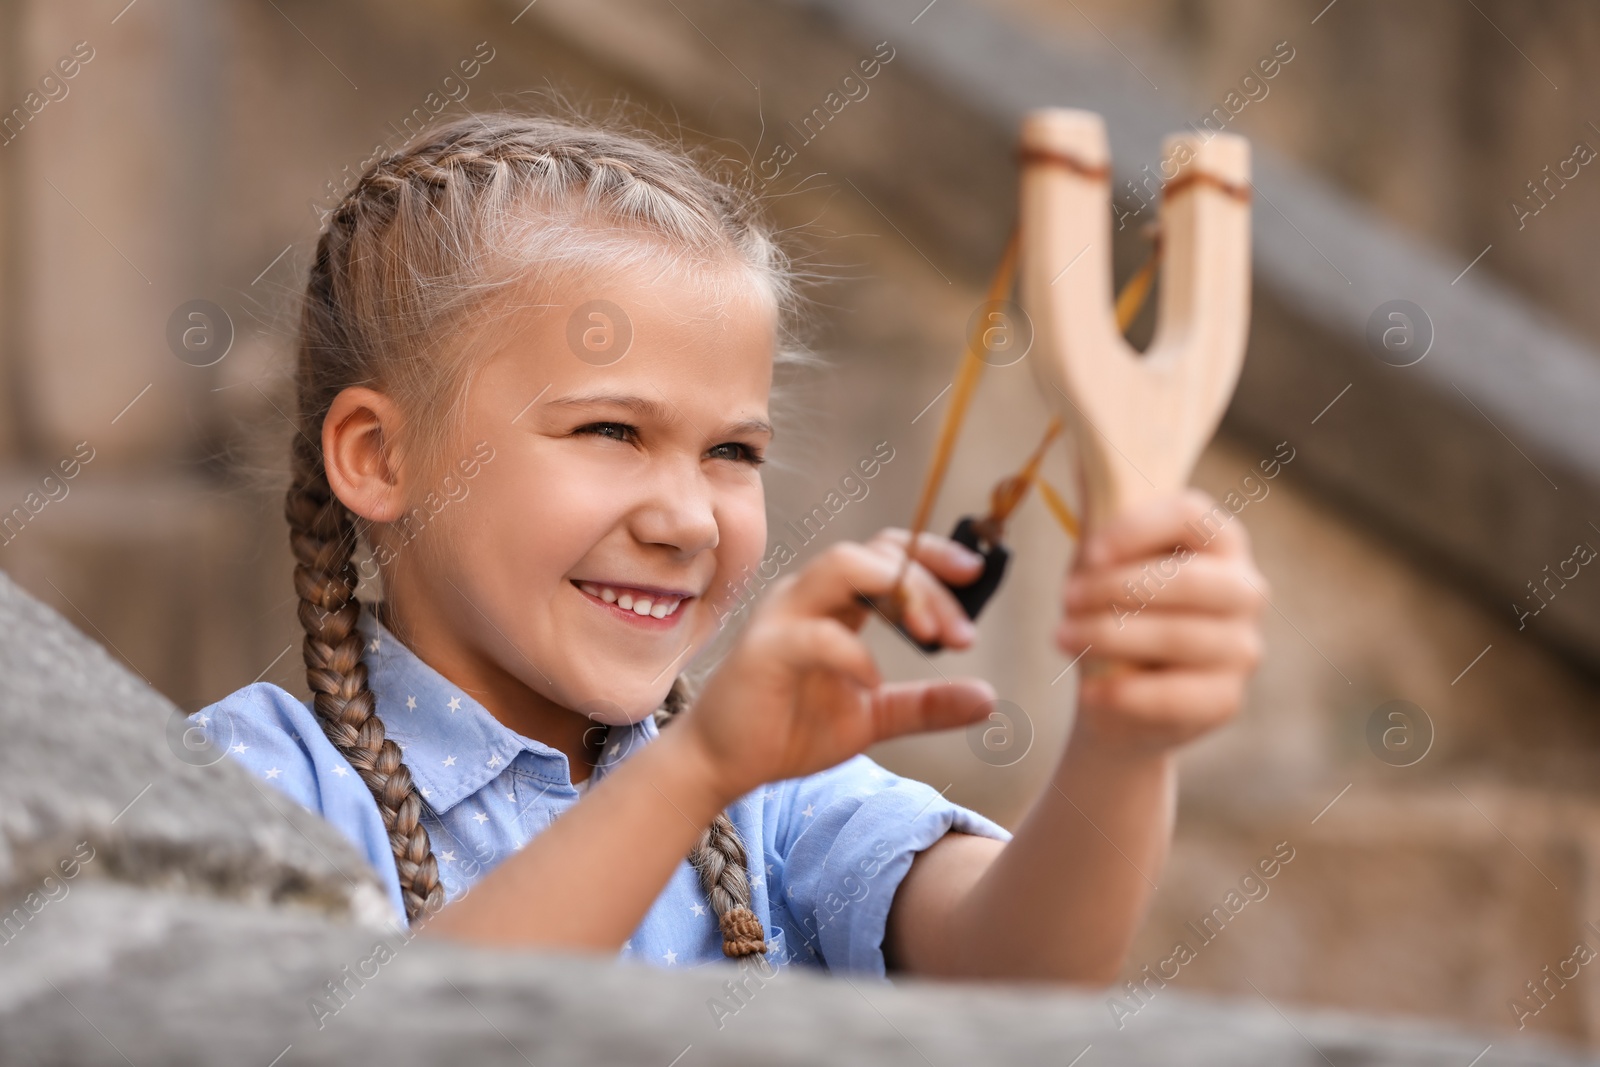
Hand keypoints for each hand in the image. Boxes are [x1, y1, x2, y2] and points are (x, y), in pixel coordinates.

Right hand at [681, 529, 996, 800]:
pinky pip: (815, 634)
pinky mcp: (763, 651)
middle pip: (874, 553)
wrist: (725, 764)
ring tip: (930, 637)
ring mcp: (782, 617)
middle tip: (963, 636)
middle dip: (926, 584)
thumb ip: (926, 703)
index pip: (887, 552)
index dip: (933, 555)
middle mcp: (807, 596)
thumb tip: (989, 697)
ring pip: (841, 566)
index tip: (977, 575)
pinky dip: (854, 653)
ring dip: (898, 592)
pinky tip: (875, 682)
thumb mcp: (874, 717)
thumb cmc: (789, 729)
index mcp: (833, 603)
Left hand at [1057, 489, 1267, 752]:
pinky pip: (1178, 695)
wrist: (1117, 696)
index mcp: (1219, 541)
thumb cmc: (1111, 609)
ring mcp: (1242, 646)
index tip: (1088, 553)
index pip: (1193, 516)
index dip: (1137, 530)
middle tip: (1063, 601)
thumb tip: (1082, 438)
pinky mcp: (1226, 699)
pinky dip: (1125, 694)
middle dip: (1113, 591)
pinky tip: (1088, 694)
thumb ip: (1102, 507)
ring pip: (1181, 636)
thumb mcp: (1102, 558)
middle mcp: (1244, 589)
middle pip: (1187, 580)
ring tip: (1061, 637)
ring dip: (1109, 636)